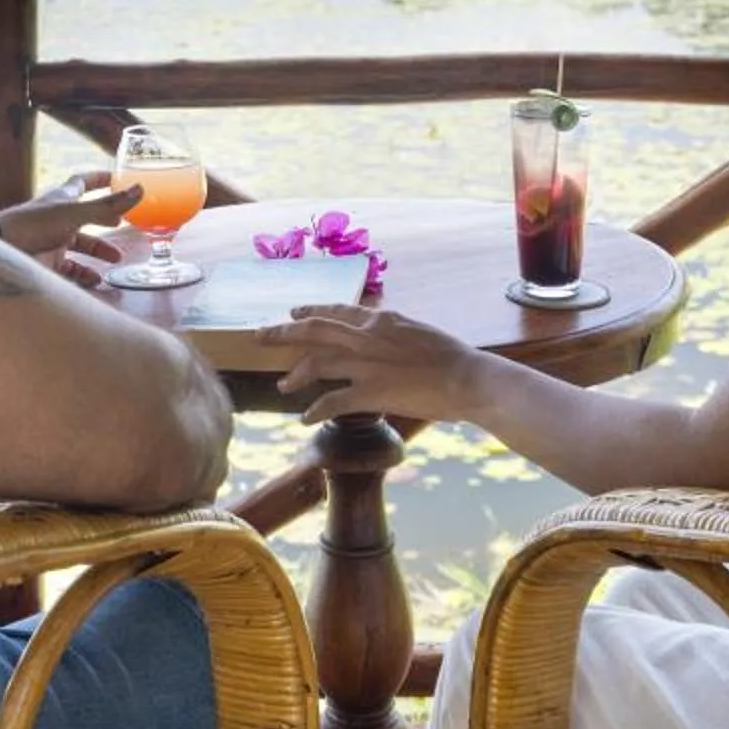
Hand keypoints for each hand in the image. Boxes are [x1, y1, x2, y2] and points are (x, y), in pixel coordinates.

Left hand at [0, 170, 142, 288]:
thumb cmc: (33, 225)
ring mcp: (52, 241)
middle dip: (106, 222)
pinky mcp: (47, 264)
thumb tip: (140, 189)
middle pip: (87, 217)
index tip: (116, 177)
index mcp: (63, 199)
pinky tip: (96, 279)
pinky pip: (71, 269)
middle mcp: (58, 218)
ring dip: (99, 251)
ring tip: (117, 260)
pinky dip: (85, 274)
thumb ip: (107, 206)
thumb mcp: (74, 214)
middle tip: (125, 226)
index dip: (99, 179)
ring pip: (81, 246)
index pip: (83, 183)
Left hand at [259, 305, 488, 425]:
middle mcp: (367, 337)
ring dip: (295, 374)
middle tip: (260, 336)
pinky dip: (315, 409)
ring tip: (281, 385)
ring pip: (317, 363)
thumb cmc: (451, 357)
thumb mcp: (417, 329)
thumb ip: (391, 327)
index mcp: (380, 319)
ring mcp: (367, 364)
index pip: (337, 311)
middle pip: (314, 330)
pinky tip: (305, 418)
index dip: (311, 310)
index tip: (293, 311)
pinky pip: (333, 401)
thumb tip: (378, 320)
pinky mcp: (371, 392)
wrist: (467, 378)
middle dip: (283, 332)